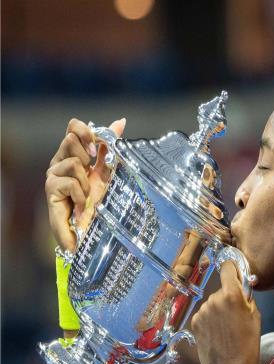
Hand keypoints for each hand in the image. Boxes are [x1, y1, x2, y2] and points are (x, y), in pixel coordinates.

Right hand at [45, 118, 125, 251]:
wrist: (92, 230)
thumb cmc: (99, 203)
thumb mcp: (109, 172)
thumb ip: (111, 147)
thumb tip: (121, 121)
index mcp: (74, 154)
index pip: (73, 127)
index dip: (86, 131)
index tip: (98, 149)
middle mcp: (60, 161)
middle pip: (70, 138)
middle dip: (88, 156)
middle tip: (91, 174)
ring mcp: (53, 175)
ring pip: (74, 162)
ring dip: (87, 182)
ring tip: (88, 196)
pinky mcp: (51, 190)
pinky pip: (71, 182)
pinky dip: (82, 196)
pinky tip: (82, 206)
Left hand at [191, 261, 260, 363]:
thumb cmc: (248, 347)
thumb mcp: (255, 318)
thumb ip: (247, 298)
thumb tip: (242, 287)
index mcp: (231, 295)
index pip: (227, 267)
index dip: (232, 269)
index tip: (234, 272)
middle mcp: (214, 299)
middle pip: (221, 289)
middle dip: (228, 297)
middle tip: (236, 315)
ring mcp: (202, 311)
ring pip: (213, 303)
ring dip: (218, 310)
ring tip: (227, 329)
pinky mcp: (194, 322)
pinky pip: (205, 314)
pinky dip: (210, 320)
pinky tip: (217, 334)